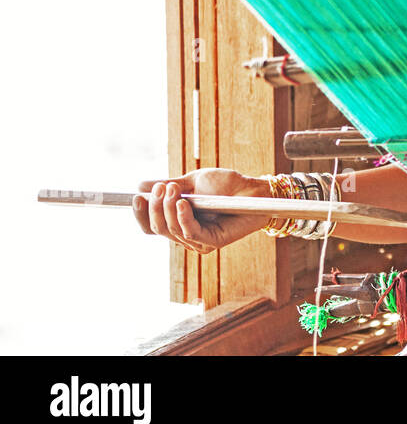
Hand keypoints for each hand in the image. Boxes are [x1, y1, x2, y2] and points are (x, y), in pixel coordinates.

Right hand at [133, 168, 270, 253]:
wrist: (253, 189)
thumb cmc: (226, 185)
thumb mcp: (193, 182)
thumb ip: (169, 186)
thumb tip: (140, 186)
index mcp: (178, 221)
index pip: (150, 225)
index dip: (141, 214)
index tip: (135, 197)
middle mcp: (185, 234)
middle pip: (158, 228)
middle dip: (155, 207)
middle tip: (160, 187)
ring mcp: (199, 241)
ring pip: (172, 230)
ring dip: (168, 208)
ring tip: (172, 189)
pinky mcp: (213, 241)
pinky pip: (191, 232)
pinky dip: (183, 217)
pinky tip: (182, 203)